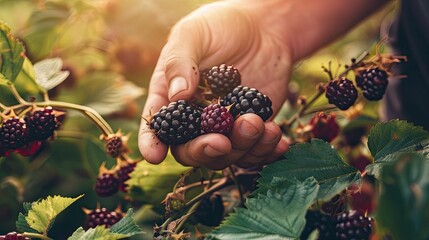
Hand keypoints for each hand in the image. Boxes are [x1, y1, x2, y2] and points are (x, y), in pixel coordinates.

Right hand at [138, 0, 291, 168]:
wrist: (264, 28)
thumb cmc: (221, 26)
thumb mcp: (193, 34)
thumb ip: (180, 62)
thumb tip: (176, 95)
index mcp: (172, 97)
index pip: (157, 126)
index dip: (152, 143)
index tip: (155, 155)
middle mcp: (196, 118)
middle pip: (192, 150)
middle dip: (205, 151)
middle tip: (221, 142)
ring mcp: (225, 126)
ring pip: (228, 154)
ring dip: (243, 147)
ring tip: (258, 122)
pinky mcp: (252, 128)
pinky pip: (257, 150)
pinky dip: (267, 150)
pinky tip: (278, 138)